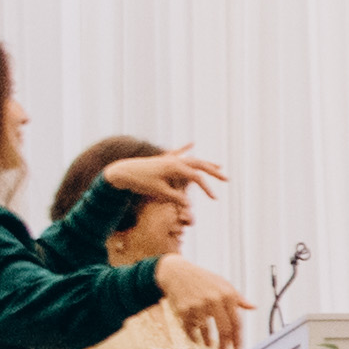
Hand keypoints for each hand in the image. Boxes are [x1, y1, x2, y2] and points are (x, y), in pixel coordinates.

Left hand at [100, 146, 226, 207]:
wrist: (123, 171)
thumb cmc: (140, 182)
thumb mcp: (158, 192)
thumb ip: (175, 197)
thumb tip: (188, 205)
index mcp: (175, 166)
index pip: (197, 178)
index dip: (207, 188)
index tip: (215, 199)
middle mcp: (175, 160)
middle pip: (199, 164)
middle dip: (214, 172)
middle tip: (226, 179)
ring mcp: (169, 158)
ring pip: (192, 159)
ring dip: (205, 163)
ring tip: (218, 166)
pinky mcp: (163, 160)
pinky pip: (177, 153)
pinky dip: (185, 148)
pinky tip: (192, 143)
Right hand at [157, 256, 248, 348]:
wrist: (177, 273)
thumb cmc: (204, 280)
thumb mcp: (223, 284)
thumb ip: (238, 298)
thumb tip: (253, 307)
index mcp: (227, 295)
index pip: (236, 322)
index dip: (238, 339)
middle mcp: (213, 300)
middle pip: (224, 330)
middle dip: (224, 347)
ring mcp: (198, 305)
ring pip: (206, 332)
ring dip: (208, 342)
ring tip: (210, 345)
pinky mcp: (183, 310)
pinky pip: (191, 330)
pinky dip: (194, 337)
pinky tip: (197, 339)